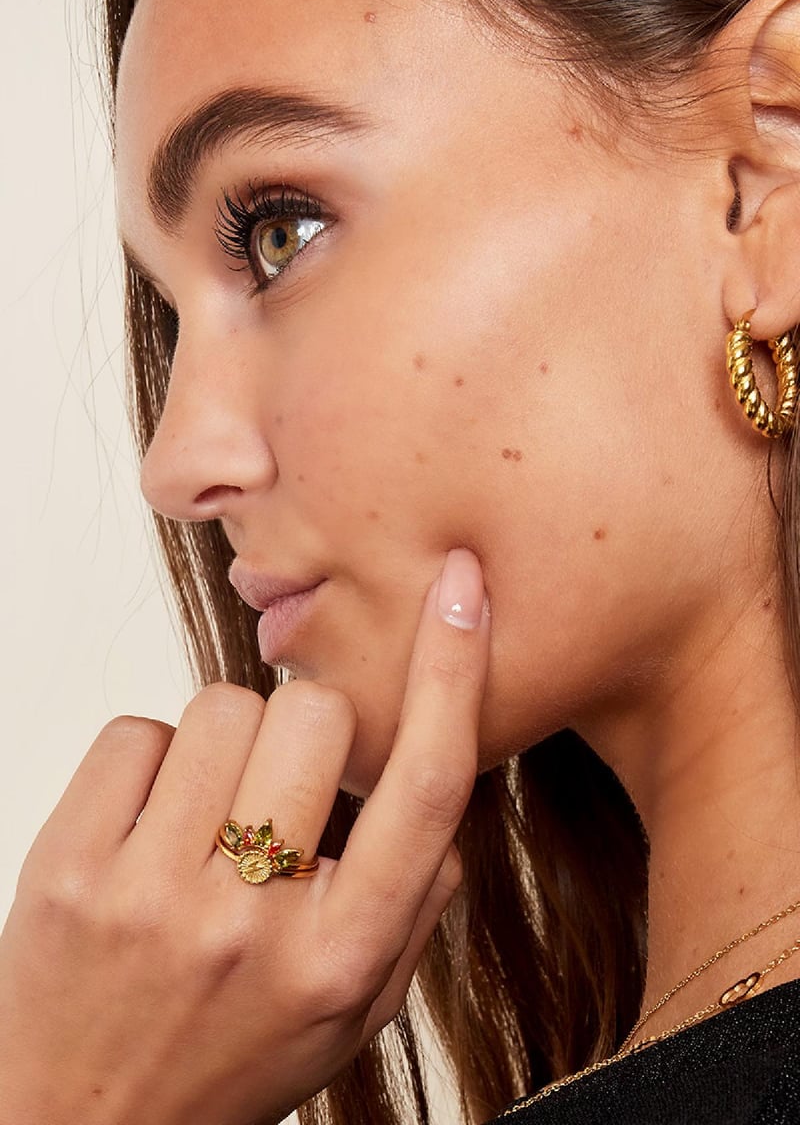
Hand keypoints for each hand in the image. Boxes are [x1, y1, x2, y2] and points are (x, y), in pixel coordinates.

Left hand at [0, 549, 488, 1124]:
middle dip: (309, 727)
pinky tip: (150, 826)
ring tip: (211, 816)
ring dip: (230, 742)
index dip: (454, 672)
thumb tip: (437, 776)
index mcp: (341, 956)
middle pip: (313, 715)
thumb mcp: (355, 1010)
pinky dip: (153, 760)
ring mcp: (151, 894)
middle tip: (284, 787)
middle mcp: (250, 924)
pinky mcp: (70, 866)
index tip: (460, 586)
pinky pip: (138, 729)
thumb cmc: (229, 1057)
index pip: (425, 786)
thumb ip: (413, 901)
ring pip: (223, 706)